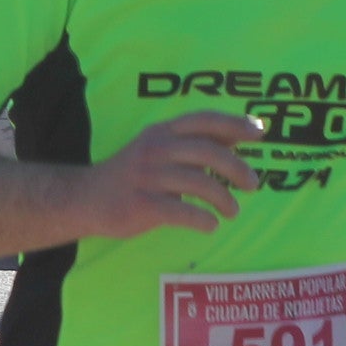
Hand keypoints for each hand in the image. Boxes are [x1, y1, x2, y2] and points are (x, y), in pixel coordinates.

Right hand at [67, 110, 262, 240]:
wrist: (86, 199)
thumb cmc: (131, 176)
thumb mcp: (158, 150)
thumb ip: (192, 145)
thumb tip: (237, 139)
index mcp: (161, 132)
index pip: (203, 120)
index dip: (234, 123)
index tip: (259, 132)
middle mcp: (155, 149)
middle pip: (206, 151)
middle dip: (236, 167)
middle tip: (253, 184)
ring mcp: (146, 177)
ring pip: (198, 183)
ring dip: (223, 199)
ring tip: (233, 211)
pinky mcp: (141, 205)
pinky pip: (181, 211)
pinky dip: (202, 219)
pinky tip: (210, 225)